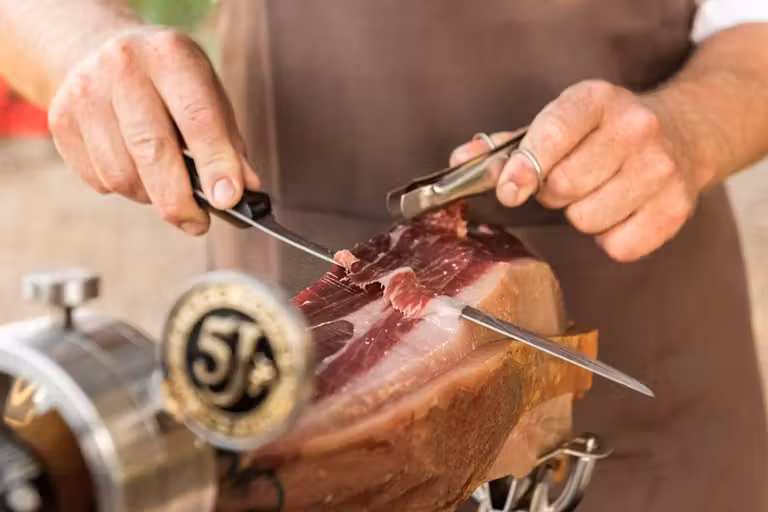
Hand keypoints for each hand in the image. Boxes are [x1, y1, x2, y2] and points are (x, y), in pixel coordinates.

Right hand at [48, 26, 259, 234]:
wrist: (99, 49)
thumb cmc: (169, 81)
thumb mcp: (209, 94)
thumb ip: (229, 143)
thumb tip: (244, 191)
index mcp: (170, 56)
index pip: (197, 119)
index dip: (215, 164)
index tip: (228, 201)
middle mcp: (123, 68)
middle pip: (152, 152)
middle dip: (180, 201)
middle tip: (198, 223)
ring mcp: (85, 94)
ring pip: (122, 176)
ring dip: (151, 196)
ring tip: (166, 184)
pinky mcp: (61, 121)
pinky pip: (99, 181)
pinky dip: (125, 189)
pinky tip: (135, 168)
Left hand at [451, 80, 709, 261]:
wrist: (684, 134)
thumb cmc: (601, 135)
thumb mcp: (557, 124)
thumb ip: (506, 145)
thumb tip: (460, 161)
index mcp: (595, 100)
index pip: (552, 133)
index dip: (524, 167)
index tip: (510, 190)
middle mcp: (635, 128)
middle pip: (563, 187)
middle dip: (553, 193)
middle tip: (566, 183)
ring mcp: (661, 167)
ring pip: (587, 219)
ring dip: (581, 216)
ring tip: (596, 194)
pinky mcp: (677, 208)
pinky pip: (619, 246)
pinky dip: (611, 239)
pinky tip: (620, 212)